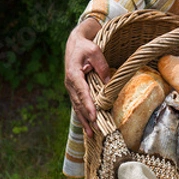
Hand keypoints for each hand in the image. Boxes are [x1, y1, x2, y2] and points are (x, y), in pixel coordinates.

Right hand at [64, 17, 111, 136]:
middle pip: (79, 103)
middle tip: (96, 130)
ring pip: (77, 107)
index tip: (94, 116)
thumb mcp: (95, 52)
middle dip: (88, 118)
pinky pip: (78, 106)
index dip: (88, 105)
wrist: (75, 44)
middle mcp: (70, 84)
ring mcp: (71, 89)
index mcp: (73, 74)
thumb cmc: (86, 47)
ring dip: (85, 121)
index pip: (82, 92)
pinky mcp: (74, 91)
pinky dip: (83, 117)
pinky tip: (88, 127)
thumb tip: (108, 83)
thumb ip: (102, 67)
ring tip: (92, 134)